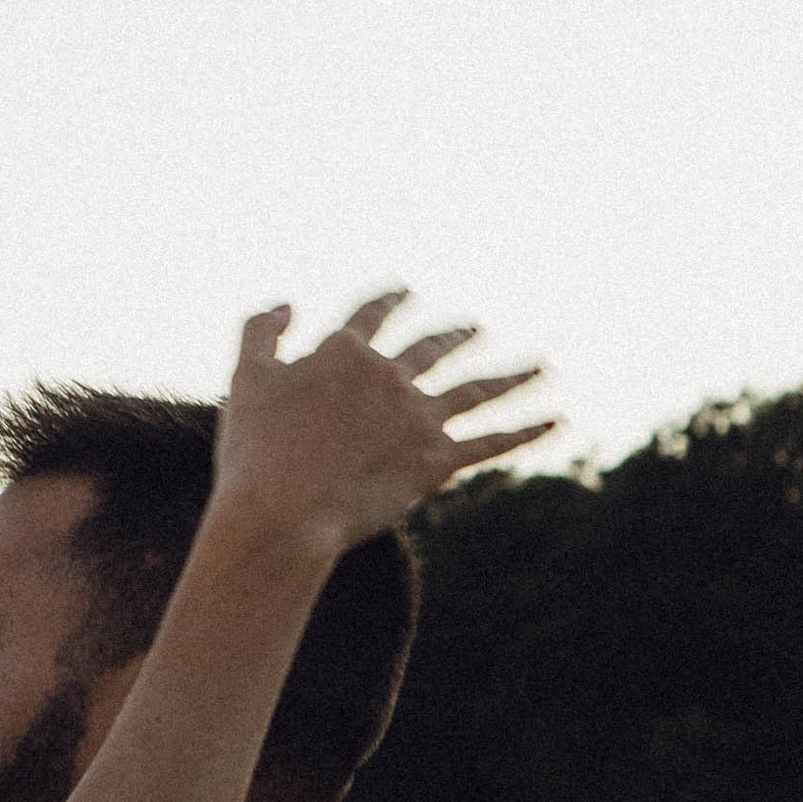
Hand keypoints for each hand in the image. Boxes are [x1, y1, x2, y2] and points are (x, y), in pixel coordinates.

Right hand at [210, 294, 554, 555]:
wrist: (283, 511)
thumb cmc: (255, 450)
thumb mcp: (245, 377)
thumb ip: (261, 330)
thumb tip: (287, 302)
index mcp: (345, 351)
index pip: (374, 312)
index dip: (390, 298)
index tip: (405, 290)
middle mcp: (390, 375)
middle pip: (432, 346)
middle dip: (454, 334)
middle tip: (474, 327)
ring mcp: (418, 417)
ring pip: (477, 388)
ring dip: (512, 374)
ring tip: (538, 365)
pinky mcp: (437, 461)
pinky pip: (492, 441)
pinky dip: (528, 429)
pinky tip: (557, 420)